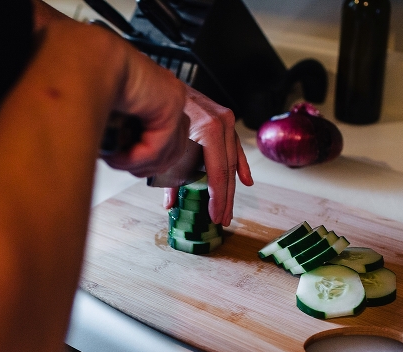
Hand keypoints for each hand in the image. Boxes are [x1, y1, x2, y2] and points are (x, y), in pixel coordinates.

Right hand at [98, 47, 188, 177]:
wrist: (86, 62)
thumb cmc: (88, 84)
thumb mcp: (111, 121)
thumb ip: (125, 138)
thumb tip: (123, 162)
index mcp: (157, 97)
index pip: (169, 141)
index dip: (149, 161)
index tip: (128, 166)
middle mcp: (168, 97)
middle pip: (173, 150)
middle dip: (146, 166)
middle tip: (121, 165)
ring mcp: (173, 100)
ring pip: (167, 153)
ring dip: (138, 164)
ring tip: (115, 161)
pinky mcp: (171, 105)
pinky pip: (157, 147)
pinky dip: (135, 158)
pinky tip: (117, 156)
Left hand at [164, 87, 253, 226]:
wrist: (157, 81)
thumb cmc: (158, 111)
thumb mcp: (163, 145)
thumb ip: (168, 175)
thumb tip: (170, 204)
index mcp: (209, 129)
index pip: (218, 172)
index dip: (218, 198)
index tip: (215, 216)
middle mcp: (222, 122)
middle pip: (228, 169)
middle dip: (225, 198)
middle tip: (222, 219)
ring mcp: (225, 119)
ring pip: (232, 160)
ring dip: (231, 187)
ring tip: (228, 208)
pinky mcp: (223, 119)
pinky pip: (234, 146)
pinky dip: (240, 165)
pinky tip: (246, 181)